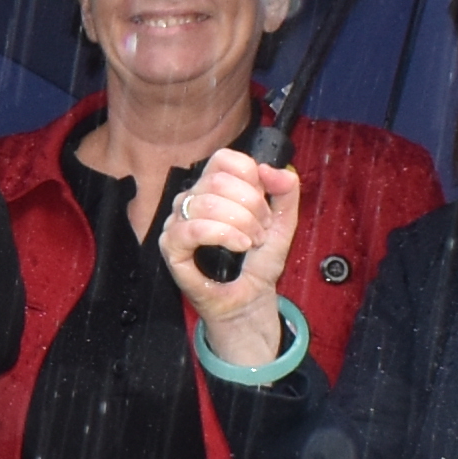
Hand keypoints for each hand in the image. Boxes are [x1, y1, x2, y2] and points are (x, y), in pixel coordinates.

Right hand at [157, 145, 301, 366]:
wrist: (249, 299)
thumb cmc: (258, 261)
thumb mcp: (283, 222)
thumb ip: (286, 191)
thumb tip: (269, 168)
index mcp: (213, 186)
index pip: (225, 159)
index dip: (251, 179)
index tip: (264, 206)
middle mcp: (191, 199)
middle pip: (218, 180)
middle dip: (251, 206)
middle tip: (261, 231)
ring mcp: (177, 222)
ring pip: (206, 202)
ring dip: (241, 223)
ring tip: (251, 242)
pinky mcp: (171, 246)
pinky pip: (192, 228)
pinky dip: (223, 235)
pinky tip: (239, 246)